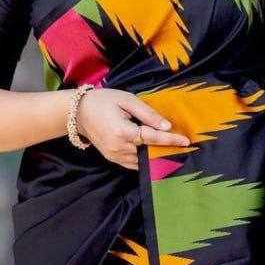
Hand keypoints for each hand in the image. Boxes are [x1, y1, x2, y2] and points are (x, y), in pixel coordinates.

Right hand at [76, 87, 190, 169]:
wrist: (78, 112)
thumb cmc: (103, 101)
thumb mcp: (127, 100)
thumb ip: (147, 114)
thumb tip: (166, 126)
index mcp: (123, 132)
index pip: (152, 138)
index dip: (170, 140)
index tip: (186, 142)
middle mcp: (119, 148)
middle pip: (149, 152)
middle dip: (165, 149)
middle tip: (182, 146)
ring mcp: (115, 156)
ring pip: (142, 161)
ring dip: (155, 156)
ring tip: (170, 150)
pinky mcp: (113, 159)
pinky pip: (133, 164)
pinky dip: (145, 161)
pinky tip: (154, 155)